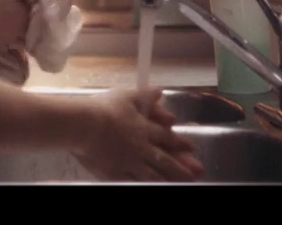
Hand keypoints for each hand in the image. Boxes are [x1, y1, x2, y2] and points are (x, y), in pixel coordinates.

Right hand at [74, 89, 204, 182]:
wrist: (85, 126)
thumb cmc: (104, 109)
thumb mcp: (126, 96)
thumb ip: (145, 95)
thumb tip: (160, 92)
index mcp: (144, 129)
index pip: (166, 137)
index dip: (180, 142)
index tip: (192, 148)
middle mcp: (141, 149)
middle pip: (165, 160)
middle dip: (181, 167)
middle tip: (196, 174)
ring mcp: (129, 164)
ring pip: (152, 176)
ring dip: (168, 180)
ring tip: (181, 185)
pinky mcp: (116, 175)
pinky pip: (133, 183)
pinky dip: (144, 186)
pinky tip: (151, 188)